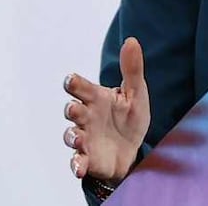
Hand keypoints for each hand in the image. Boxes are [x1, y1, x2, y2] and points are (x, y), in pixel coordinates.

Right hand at [63, 37, 150, 181]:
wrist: (132, 149)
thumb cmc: (129, 118)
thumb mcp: (136, 93)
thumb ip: (132, 69)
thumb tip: (131, 40)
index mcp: (96, 98)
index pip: (81, 87)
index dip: (75, 83)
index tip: (71, 80)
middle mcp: (87, 116)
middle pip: (73, 110)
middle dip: (71, 110)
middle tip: (74, 108)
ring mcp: (85, 137)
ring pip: (72, 135)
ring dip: (72, 137)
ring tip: (78, 139)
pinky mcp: (87, 158)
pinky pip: (77, 161)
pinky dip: (76, 164)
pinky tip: (79, 167)